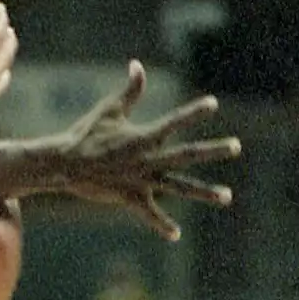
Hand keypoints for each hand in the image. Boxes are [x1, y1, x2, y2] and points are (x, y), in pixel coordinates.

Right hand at [56, 60, 240, 240]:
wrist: (63, 163)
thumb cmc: (84, 134)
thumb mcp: (108, 110)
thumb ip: (130, 90)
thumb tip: (138, 64)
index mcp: (142, 136)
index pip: (173, 121)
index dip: (193, 112)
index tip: (213, 104)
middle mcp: (147, 158)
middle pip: (187, 154)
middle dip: (212, 150)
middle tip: (235, 146)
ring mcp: (140, 179)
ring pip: (178, 186)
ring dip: (204, 192)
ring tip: (227, 196)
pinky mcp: (129, 197)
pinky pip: (149, 213)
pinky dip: (161, 225)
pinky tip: (175, 235)